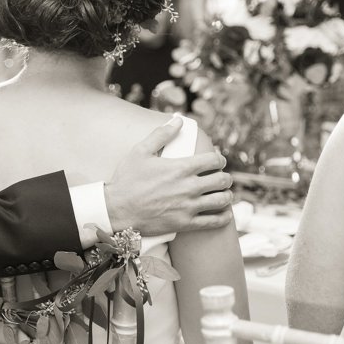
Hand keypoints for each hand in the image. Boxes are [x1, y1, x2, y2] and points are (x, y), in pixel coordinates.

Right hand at [104, 117, 232, 234]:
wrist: (117, 209)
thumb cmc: (127, 179)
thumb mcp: (140, 151)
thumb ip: (161, 134)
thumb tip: (178, 120)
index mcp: (181, 167)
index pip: (214, 160)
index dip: (219, 159)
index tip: (217, 161)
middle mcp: (189, 187)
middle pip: (222, 180)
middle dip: (225, 177)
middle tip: (220, 178)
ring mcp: (188, 207)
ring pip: (222, 200)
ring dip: (226, 196)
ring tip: (223, 194)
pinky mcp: (185, 223)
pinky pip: (214, 221)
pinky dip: (223, 217)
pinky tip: (223, 213)